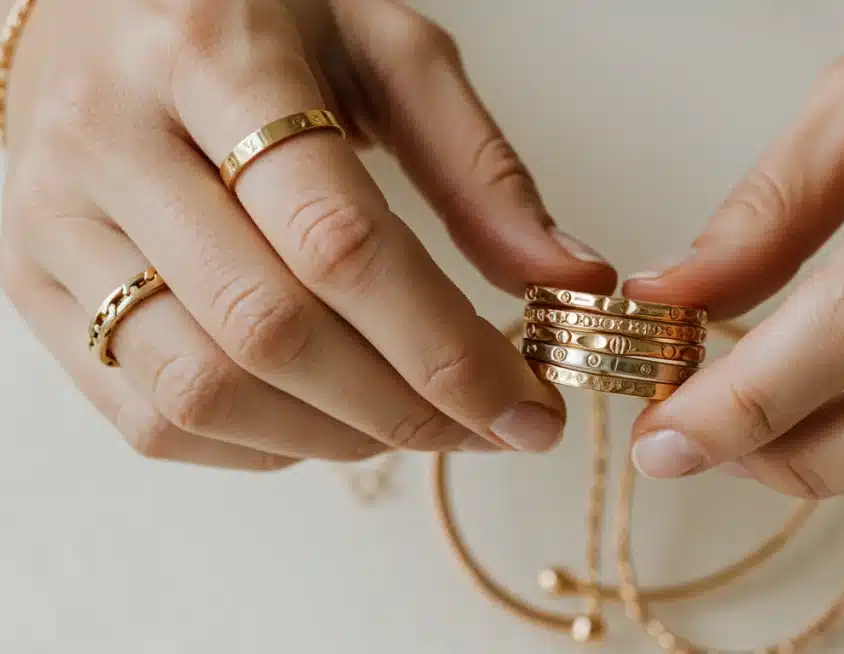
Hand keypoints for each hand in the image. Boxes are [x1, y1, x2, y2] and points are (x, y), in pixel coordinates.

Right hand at [0, 0, 614, 468]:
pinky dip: (258, 446)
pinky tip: (326, 419)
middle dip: (405, 408)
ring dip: (336, 439)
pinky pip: (146, 415)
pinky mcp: (30, 281)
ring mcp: (54, 218)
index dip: (446, 349)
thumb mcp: (387, 49)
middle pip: (272, 331)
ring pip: (201, 391)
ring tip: (416, 424)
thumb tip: (568, 280)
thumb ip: (480, 167)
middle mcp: (111, 139)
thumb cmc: (256, 13)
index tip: (528, 408)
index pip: (340, 243)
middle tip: (489, 429)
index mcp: (213, 56)